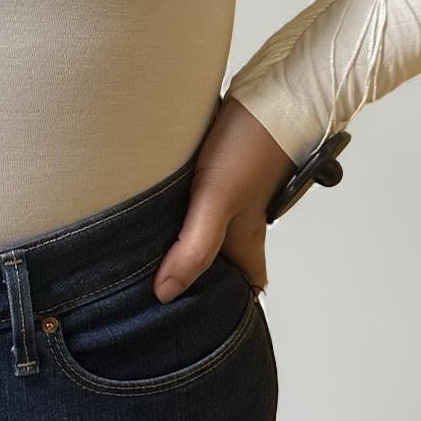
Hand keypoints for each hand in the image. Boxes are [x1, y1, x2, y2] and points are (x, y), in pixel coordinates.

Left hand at [152, 96, 296, 301]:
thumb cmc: (251, 146)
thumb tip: (166, 292)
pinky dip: (179, 216)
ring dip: (185, 248)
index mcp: (246, 239)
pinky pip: (196, 203)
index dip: (232, 312)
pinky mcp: (216, 170)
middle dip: (200, 283)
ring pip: (207, 233)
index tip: (204, 330)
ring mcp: (229, 195)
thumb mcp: (217, 201)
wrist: (272, 91)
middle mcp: (239, 222)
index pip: (247, 287)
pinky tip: (155, 213)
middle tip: (161, 300)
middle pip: (223, 264)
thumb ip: (194, 246)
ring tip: (148, 262)